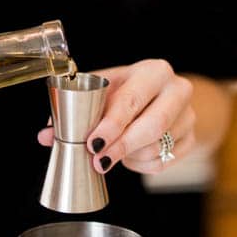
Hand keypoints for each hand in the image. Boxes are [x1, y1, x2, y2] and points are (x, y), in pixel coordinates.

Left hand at [38, 59, 194, 174]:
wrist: (165, 97)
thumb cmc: (127, 92)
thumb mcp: (103, 90)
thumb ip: (74, 110)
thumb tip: (45, 135)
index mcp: (154, 71)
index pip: (132, 100)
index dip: (111, 125)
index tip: (93, 143)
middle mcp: (177, 90)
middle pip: (153, 126)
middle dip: (121, 147)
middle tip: (98, 161)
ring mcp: (189, 116)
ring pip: (157, 148)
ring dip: (129, 157)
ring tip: (112, 153)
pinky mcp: (192, 139)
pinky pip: (163, 163)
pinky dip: (141, 165)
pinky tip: (130, 157)